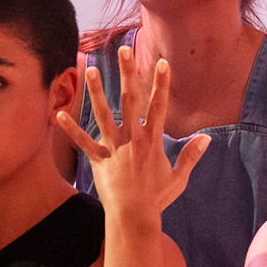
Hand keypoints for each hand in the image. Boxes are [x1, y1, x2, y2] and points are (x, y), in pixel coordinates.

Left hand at [57, 46, 209, 218]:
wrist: (134, 216)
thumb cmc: (157, 199)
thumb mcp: (179, 177)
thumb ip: (191, 155)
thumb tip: (207, 138)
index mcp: (152, 141)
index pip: (159, 106)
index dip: (162, 83)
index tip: (163, 63)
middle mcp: (132, 138)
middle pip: (130, 99)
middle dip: (128, 73)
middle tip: (124, 50)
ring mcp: (114, 147)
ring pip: (103, 113)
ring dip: (96, 90)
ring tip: (90, 68)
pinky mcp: (98, 159)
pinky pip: (82, 141)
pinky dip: (70, 129)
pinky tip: (59, 113)